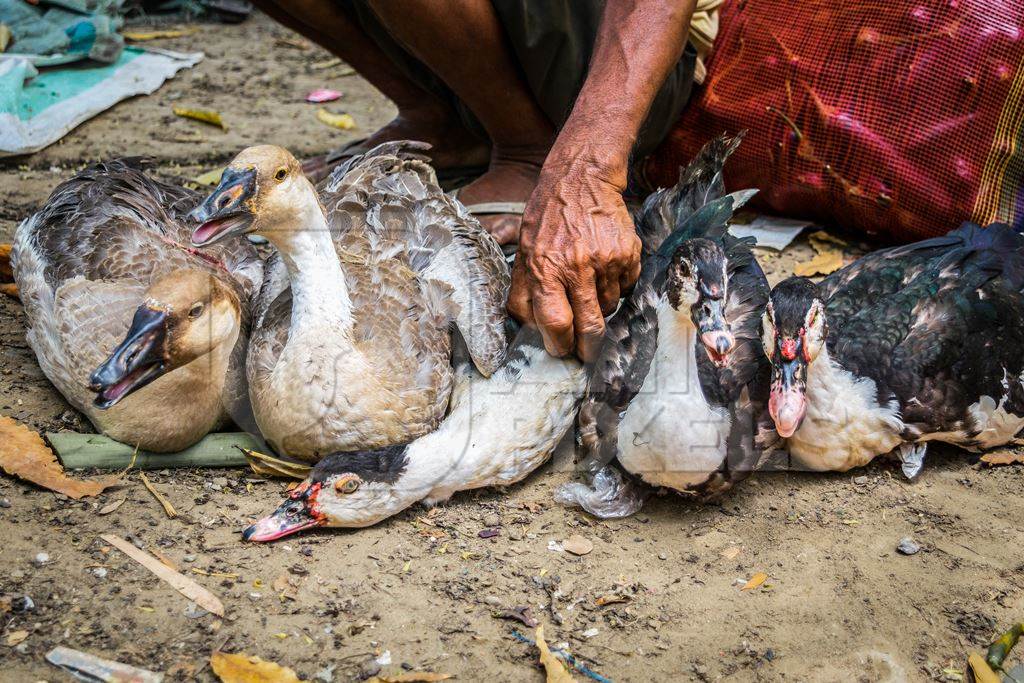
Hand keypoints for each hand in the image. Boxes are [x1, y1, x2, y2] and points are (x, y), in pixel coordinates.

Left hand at [508, 153, 640, 360]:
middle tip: (586, 353)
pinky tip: (604, 269)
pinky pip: (626, 288)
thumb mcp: (523, 251)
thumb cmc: (547, 217)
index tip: (561, 350)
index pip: (555, 322)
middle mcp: (577, 267)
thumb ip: (522, 290)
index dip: (559, 345)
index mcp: (545, 268)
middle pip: (590, 327)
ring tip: (589, 286)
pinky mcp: (628, 253)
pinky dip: (616, 287)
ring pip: (609, 308)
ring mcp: (606, 260)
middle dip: (588, 348)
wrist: (582, 179)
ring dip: (600, 308)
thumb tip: (529, 327)